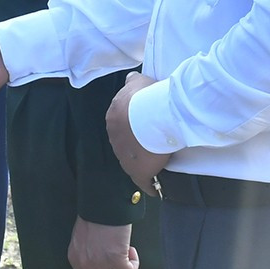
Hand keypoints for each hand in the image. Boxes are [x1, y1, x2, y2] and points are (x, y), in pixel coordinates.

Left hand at [68, 218, 138, 268]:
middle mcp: (85, 265)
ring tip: (126, 253)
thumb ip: (87, 255)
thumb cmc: (95, 215)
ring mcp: (100, 263)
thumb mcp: (82, 239)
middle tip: (119, 263)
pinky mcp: (115, 259)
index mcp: (75, 259)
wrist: (102, 202)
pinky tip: (131, 250)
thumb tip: (102, 267)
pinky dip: (134, 264)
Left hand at [107, 73, 171, 191]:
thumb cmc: (146, 97)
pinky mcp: (137, 172)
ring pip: (132, 163)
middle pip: (126, 144)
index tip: (146, 126)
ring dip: (142, 163)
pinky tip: (155, 189)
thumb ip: (131, 81)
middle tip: (152, 143)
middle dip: (136, 144)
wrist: (153, 115)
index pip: (122, 124)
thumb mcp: (137, 81)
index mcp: (113, 118)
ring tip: (156, 163)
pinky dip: (149, 185)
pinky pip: (143, 182)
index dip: (134, 126)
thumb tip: (130, 79)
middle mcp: (114, 139)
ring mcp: (124, 158)